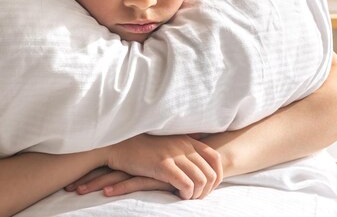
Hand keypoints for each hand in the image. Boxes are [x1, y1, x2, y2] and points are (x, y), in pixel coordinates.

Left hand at [65, 166, 174, 196]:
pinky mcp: (153, 175)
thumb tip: (120, 173)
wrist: (195, 157)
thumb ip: (137, 167)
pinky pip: (133, 183)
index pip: (104, 163)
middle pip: (104, 169)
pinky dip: (119, 188)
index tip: (71, 177)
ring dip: (95, 184)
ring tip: (78, 191)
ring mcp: (142, 168)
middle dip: (85, 177)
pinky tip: (107, 194)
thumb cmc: (172, 161)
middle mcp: (133, 161)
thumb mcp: (151, 163)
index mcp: (130, 157)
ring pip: (114, 176)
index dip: (88, 169)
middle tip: (67, 188)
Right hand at [104, 134, 222, 199]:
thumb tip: (200, 145)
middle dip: (207, 190)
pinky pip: (186, 184)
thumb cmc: (142, 146)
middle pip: (210, 172)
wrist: (119, 145)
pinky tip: (178, 195)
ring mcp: (174, 154)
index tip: (210, 187)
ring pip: (201, 180)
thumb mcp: (167, 141)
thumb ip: (183, 144)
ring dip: (197, 194)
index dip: (217, 174)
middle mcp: (184, 145)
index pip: (214, 157)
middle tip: (196, 197)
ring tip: (187, 198)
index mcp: (186, 140)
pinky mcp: (163, 165)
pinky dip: (186, 194)